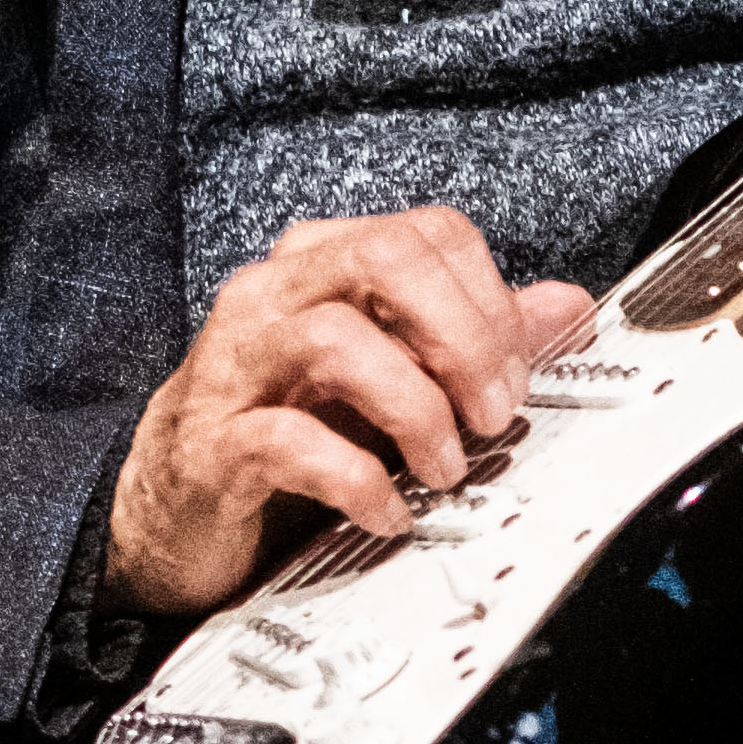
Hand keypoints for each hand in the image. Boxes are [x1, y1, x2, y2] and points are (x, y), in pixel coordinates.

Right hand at [103, 206, 593, 619]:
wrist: (175, 506)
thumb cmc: (282, 429)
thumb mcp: (393, 378)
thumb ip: (475, 338)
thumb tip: (567, 303)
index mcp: (323, 267)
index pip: (427, 233)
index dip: (492, 302)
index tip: (518, 374)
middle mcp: (275, 297)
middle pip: (384, 258)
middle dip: (463, 338)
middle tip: (494, 414)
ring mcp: (237, 363)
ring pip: (338, 339)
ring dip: (417, 411)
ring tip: (446, 469)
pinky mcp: (213, 441)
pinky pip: (290, 442)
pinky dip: (359, 481)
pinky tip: (389, 511)